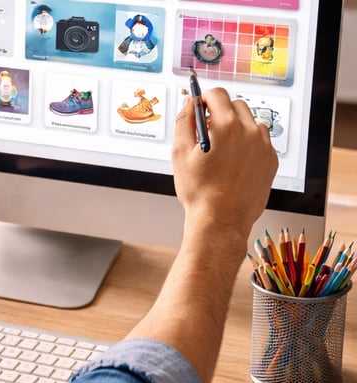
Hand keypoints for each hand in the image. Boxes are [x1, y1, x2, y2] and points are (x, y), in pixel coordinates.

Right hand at [173, 87, 277, 234]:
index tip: (200, 105)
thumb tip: (189, 103)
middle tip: (208, 131)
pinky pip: (260, 141)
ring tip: (222, 149)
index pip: (217, 94)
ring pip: (250, 122)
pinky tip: (234, 162)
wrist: (221, 220)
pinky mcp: (271, 160)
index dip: (204, 98)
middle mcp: (249, 132)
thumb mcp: (180, 153)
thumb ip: (184, 121)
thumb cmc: (199, 191)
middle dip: (220, 112)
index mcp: (226, 126)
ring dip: (236, 127)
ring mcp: (263, 146)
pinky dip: (248, 144)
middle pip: (235, 104)